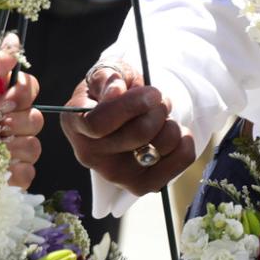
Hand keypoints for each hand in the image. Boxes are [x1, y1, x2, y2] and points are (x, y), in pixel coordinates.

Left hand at [0, 34, 43, 188]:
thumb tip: (14, 40)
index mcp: (2, 99)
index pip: (30, 87)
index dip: (24, 90)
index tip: (5, 97)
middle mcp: (12, 124)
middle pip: (36, 118)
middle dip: (16, 120)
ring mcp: (15, 152)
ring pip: (34, 146)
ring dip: (15, 147)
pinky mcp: (14, 177)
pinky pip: (28, 175)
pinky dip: (16, 173)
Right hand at [60, 64, 195, 196]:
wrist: (124, 113)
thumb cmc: (113, 89)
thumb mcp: (107, 72)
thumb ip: (108, 78)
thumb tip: (115, 91)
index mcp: (74, 123)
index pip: (98, 124)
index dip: (130, 106)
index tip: (151, 93)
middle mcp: (88, 154)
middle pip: (137, 134)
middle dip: (158, 109)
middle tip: (159, 98)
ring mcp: (114, 175)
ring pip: (159, 147)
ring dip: (170, 123)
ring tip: (162, 115)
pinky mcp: (139, 186)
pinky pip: (177, 163)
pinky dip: (185, 143)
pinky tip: (175, 132)